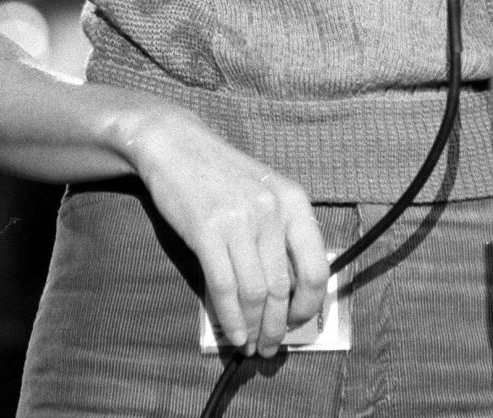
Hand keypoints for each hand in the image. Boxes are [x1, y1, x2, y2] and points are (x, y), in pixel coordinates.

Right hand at [127, 104, 328, 357]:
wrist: (176, 145)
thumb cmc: (221, 175)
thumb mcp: (264, 193)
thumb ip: (280, 234)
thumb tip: (289, 294)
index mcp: (293, 201)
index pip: (316, 267)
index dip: (310, 305)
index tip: (297, 322)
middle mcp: (271, 210)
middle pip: (283, 288)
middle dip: (277, 326)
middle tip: (271, 347)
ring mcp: (239, 220)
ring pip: (255, 293)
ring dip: (255, 328)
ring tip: (251, 345)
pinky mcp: (207, 230)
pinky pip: (224, 287)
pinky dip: (231, 319)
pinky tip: (232, 334)